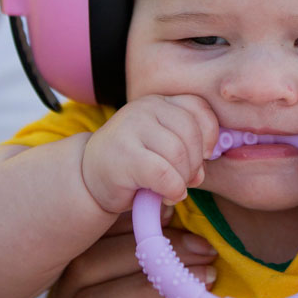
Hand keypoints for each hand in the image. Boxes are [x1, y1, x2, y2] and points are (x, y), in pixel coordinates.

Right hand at [81, 94, 218, 213]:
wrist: (88, 178)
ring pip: (179, 153)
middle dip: (195, 163)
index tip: (205, 156)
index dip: (209, 134)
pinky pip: (164, 174)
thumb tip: (204, 167)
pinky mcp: (124, 154)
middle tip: (186, 180)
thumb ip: (187, 146)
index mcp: (159, 102)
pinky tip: (167, 195)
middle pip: (191, 132)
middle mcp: (146, 108)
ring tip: (174, 188)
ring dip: (183, 179)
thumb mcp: (163, 146)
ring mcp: (132, 127)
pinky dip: (173, 189)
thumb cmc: (134, 164)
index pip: (198, 107)